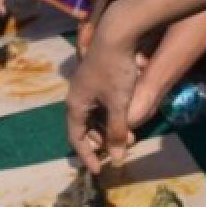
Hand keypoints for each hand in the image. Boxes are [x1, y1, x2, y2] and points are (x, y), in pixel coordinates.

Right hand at [66, 1, 144, 172]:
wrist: (116, 35)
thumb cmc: (116, 71)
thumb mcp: (119, 105)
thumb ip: (117, 132)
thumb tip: (117, 158)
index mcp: (75, 105)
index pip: (76, 138)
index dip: (87, 156)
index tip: (99, 171)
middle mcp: (76, 97)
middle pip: (84, 128)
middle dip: (102, 142)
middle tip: (122, 149)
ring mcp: (84, 88)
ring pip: (93, 117)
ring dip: (108, 129)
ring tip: (129, 134)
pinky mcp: (94, 80)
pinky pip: (98, 106)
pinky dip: (110, 116)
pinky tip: (126, 115)